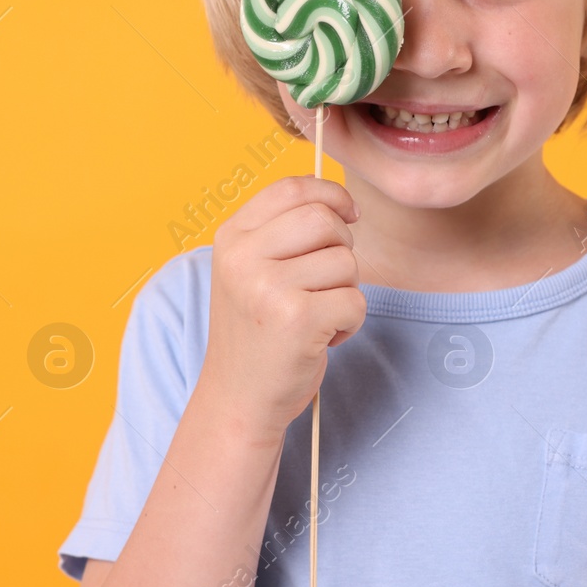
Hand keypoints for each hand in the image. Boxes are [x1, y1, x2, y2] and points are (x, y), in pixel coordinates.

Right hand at [201, 176, 365, 439]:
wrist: (239, 399)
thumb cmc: (259, 332)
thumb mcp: (253, 270)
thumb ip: (284, 231)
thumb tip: (341, 200)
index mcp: (231, 238)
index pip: (291, 187)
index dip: (331, 193)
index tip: (349, 213)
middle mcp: (242, 257)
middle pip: (325, 218)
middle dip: (343, 246)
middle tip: (328, 280)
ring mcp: (267, 288)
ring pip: (346, 262)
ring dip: (345, 290)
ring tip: (317, 315)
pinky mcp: (296, 319)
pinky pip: (355, 300)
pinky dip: (350, 322)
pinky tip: (321, 338)